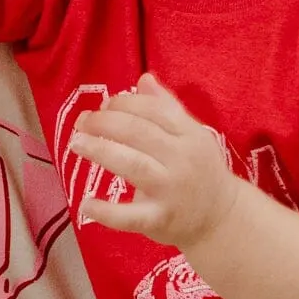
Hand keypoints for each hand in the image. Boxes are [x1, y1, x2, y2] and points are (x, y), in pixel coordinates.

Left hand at [66, 75, 238, 249]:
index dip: (124, 103)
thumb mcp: (192, 136)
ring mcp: (171, 191)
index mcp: (190, 135)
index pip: (154, 110)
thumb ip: (167, 108)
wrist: (222, 218)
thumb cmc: (200, 171)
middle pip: (139, 133)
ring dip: (99, 151)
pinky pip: (129, 216)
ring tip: (76, 144)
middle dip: (105, 122)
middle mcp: (182, 159)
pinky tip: (86, 203)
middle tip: (82, 122)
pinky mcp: (160, 219)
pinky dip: (106, 211)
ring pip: (132, 165)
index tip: (103, 106)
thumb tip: (144, 78)